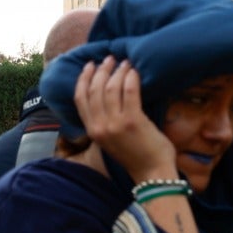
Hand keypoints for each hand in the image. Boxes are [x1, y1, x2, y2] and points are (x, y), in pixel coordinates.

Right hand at [73, 57, 177, 181]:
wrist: (152, 173)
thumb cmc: (135, 156)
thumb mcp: (109, 141)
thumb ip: (103, 122)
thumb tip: (105, 96)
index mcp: (92, 131)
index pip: (80, 99)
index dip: (83, 79)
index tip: (89, 66)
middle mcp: (100, 126)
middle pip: (94, 90)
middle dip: (100, 70)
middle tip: (109, 59)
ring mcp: (115, 124)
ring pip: (110, 88)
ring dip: (117, 72)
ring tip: (124, 63)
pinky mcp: (133, 120)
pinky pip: (129, 91)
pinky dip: (131, 78)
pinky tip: (134, 72)